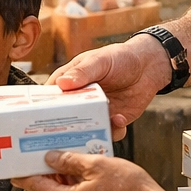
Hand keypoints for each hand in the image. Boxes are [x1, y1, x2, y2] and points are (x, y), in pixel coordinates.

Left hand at [12, 150, 171, 190]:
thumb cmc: (130, 190)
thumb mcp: (97, 165)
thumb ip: (70, 161)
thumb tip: (52, 159)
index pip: (39, 189)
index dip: (26, 178)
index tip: (15, 173)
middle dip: (54, 176)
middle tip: (51, 159)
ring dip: (72, 184)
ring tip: (78, 164)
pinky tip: (96, 180)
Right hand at [50, 33, 170, 138]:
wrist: (148, 66)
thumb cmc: (120, 57)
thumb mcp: (99, 60)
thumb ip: (82, 72)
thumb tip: (62, 83)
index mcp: (69, 82)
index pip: (50, 98)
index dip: (43, 109)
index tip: (42, 120)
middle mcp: (79, 100)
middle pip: (65, 119)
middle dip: (67, 128)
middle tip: (70, 133)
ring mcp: (95, 112)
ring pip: (86, 130)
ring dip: (92, 132)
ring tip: (102, 124)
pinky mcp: (111, 120)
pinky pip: (108, 133)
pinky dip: (113, 131)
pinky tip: (120, 120)